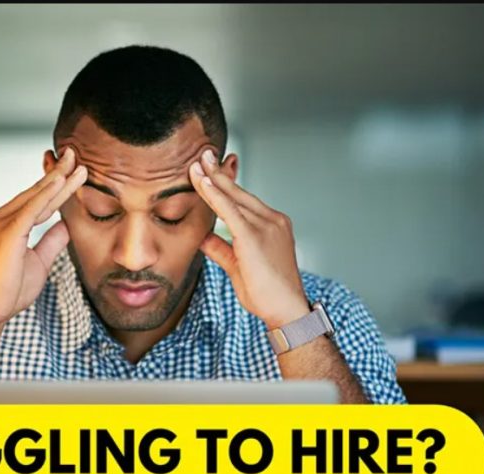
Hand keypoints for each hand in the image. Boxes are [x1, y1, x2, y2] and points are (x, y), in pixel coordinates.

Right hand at [0, 147, 86, 327]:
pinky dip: (46, 195)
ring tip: (75, 163)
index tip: (74, 171)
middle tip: (75, 154)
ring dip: (57, 179)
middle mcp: (1, 218)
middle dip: (58, 173)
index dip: (57, 186)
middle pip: (36, 192)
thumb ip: (51, 242)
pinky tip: (60, 182)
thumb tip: (66, 225)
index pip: (38, 201)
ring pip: (36, 197)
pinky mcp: (6, 233)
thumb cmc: (9, 290)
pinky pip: (30, 210)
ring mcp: (1, 223)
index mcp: (8, 224)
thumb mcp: (39, 262)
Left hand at [189, 149, 309, 329]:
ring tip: (197, 162)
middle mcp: (272, 220)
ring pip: (233, 198)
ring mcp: (266, 226)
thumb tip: (203, 238)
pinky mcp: (254, 236)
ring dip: (213, 179)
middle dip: (219, 172)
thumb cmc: (267, 293)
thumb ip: (221, 249)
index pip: (244, 199)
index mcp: (272, 225)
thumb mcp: (238, 266)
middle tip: (203, 154)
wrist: (285, 310)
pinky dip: (215, 196)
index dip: (227, 183)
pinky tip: (203, 183)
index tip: (212, 169)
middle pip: (239, 192)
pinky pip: (229, 211)